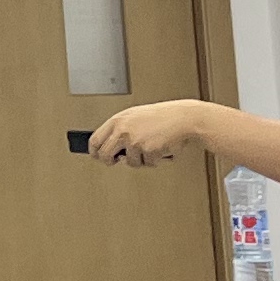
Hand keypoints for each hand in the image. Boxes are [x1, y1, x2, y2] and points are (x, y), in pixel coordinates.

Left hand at [86, 101, 218, 168]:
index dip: (95, 151)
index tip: (97, 156)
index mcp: (118, 120)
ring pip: (129, 162)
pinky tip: (161, 147)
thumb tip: (111, 148)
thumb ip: (121, 130)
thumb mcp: (135, 117)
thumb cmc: (162, 117)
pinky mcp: (147, 151)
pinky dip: (155, 159)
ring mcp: (134, 141)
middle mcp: (123, 130)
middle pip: (105, 155)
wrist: (184, 118)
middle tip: (117, 161)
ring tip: (151, 145)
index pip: (95, 139)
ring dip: (141, 159)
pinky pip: (148, 163)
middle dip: (110, 161)